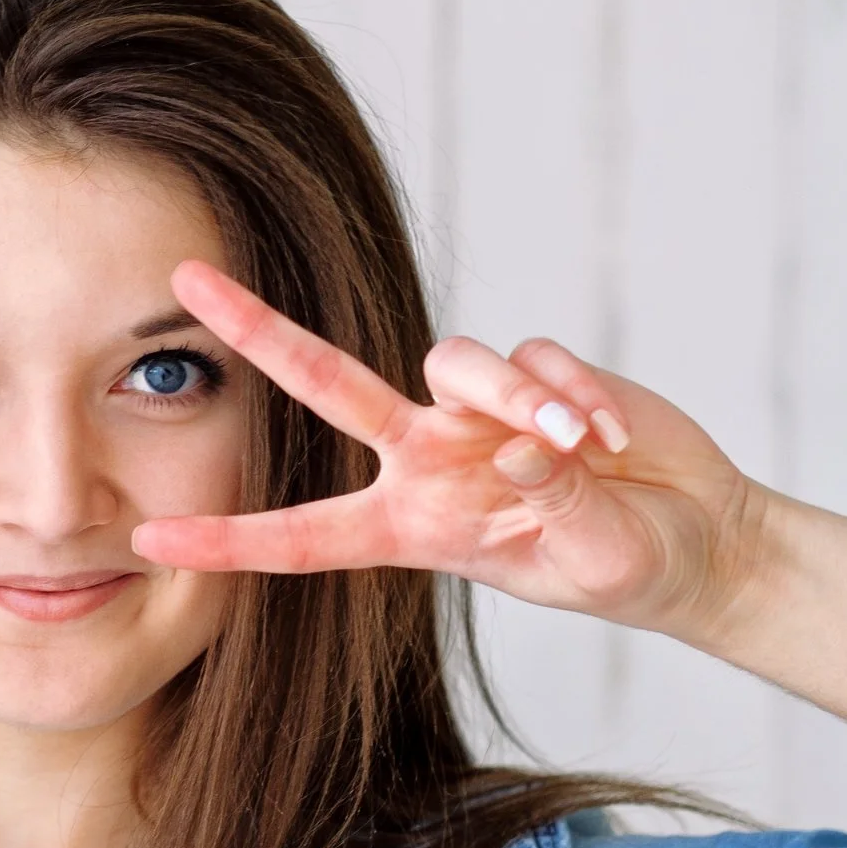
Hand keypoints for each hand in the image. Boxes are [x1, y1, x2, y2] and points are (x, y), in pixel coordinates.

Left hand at [128, 261, 770, 639]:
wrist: (698, 540)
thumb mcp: (590, 560)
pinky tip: (619, 438)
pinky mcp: (531, 375)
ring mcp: (474, 412)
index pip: (302, 538)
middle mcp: (426, 460)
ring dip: (522, 397)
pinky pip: (532, 361)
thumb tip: (517, 445)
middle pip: (324, 382)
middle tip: (185, 278)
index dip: (227, 541)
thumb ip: (552, 505)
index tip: (149, 540)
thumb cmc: (629, 570)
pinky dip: (578, 394)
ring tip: (590, 447)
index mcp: (413, 528)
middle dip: (257, 329)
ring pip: (455, 361)